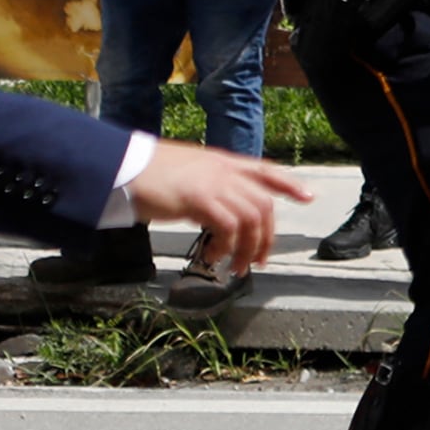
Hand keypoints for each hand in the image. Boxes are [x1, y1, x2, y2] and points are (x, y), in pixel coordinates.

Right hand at [121, 145, 309, 272]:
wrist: (122, 166)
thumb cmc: (149, 173)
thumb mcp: (188, 173)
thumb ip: (209, 186)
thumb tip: (218, 210)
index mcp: (223, 162)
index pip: (266, 170)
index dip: (289, 184)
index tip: (308, 197)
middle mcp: (224, 170)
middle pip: (264, 205)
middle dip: (266, 238)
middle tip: (257, 262)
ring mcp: (213, 183)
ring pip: (251, 219)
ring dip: (246, 249)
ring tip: (235, 267)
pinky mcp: (200, 198)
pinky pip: (228, 228)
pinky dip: (225, 247)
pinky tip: (211, 257)